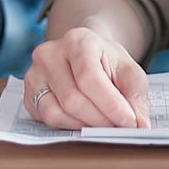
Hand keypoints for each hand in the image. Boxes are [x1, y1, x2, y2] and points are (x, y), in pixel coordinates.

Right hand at [26, 26, 151, 127]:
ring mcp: (34, 72)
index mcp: (78, 40)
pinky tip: (83, 120)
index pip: (90, 78)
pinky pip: (45, 118)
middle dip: (100, 120)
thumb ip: (136, 97)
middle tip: (118, 128)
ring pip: (56, 112)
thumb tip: (140, 125)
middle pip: (72, 99)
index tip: (130, 123)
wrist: (85, 53)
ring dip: (84, 125)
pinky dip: (68, 126)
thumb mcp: (130, 72)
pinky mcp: (28, 92)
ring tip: (102, 124)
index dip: (111, 105)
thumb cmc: (107, 62)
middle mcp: (50, 53)